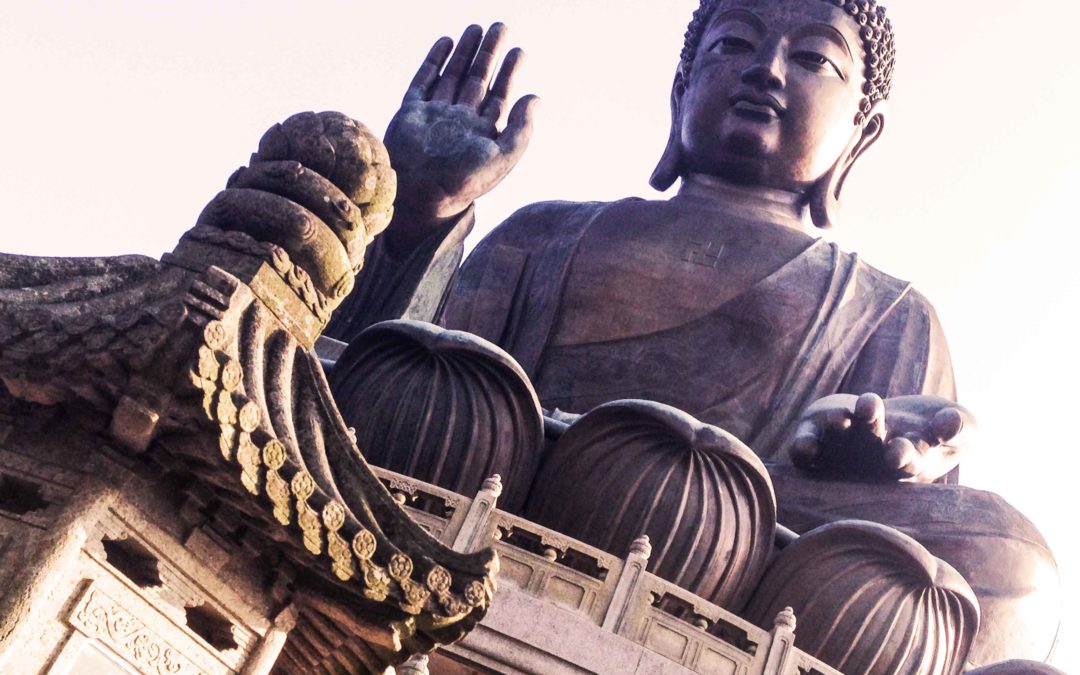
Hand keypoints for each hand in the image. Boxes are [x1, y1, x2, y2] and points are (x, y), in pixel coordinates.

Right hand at [384, 23, 538, 250]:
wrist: (421, 194)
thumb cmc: (464, 182)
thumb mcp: (504, 157)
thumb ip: (522, 129)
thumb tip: (536, 97)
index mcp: (482, 133)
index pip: (499, 95)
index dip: (509, 72)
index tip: (518, 51)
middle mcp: (460, 121)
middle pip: (478, 79)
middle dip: (489, 53)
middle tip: (500, 28)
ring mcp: (435, 115)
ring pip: (452, 75)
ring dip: (465, 52)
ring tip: (476, 28)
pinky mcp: (411, 112)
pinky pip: (424, 80)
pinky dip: (434, 61)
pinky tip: (446, 42)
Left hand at [789, 393, 972, 482]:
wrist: (901, 421)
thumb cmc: (936, 428)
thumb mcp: (962, 426)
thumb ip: (962, 427)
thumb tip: (951, 422)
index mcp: (908, 462)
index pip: (905, 463)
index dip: (903, 457)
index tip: (901, 450)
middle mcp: (872, 460)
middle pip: (869, 451)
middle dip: (870, 432)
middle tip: (871, 410)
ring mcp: (842, 450)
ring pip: (837, 446)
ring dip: (838, 431)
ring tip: (842, 415)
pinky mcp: (815, 436)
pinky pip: (804, 450)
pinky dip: (803, 446)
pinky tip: (805, 442)